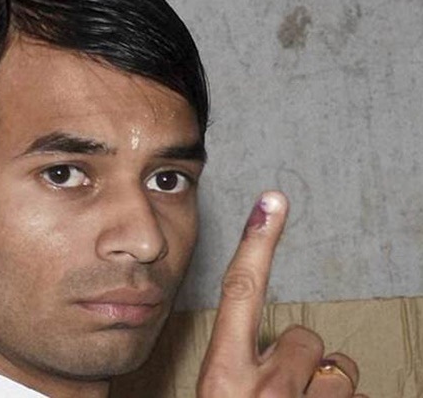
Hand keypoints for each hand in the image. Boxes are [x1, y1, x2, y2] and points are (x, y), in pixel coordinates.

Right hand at [197, 191, 366, 396]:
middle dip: (300, 360)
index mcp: (223, 378)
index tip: (270, 202)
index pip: (241, 293)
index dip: (256, 243)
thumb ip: (236, 368)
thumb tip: (273, 351)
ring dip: (326, 389)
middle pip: (304, 337)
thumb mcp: (218, 397)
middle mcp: (266, 391)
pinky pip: (362, 397)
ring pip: (340, 369)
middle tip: (281, 393)